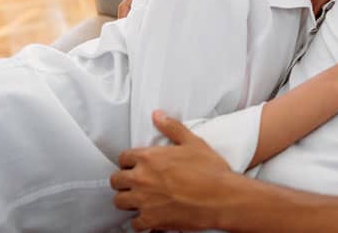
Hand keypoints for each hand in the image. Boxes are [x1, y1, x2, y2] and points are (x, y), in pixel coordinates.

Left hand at [111, 111, 230, 231]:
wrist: (221, 197)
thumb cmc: (210, 171)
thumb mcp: (193, 142)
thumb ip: (172, 128)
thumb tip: (158, 116)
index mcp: (149, 158)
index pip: (123, 157)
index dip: (129, 161)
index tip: (135, 164)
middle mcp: (142, 179)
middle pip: (116, 180)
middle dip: (124, 180)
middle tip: (135, 182)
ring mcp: (144, 200)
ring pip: (120, 202)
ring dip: (128, 200)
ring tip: (138, 199)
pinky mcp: (151, 220)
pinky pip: (135, 224)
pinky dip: (140, 221)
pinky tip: (149, 217)